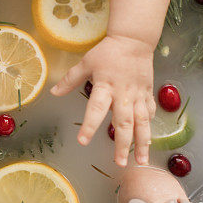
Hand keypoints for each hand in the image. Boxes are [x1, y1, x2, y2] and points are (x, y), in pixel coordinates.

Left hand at [51, 35, 155, 166]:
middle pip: (124, 122)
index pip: (96, 109)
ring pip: (142, 122)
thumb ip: (70, 80)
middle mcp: (123, 94)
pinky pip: (149, 113)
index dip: (89, 125)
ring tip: (140, 161)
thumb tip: (53, 92)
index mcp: (105, 86)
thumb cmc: (108, 52)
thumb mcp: (86, 63)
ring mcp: (138, 95)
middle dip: (122, 144)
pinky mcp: (148, 94)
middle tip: (119, 162)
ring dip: (142, 142)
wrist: (134, 40)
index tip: (83, 141)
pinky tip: (147, 141)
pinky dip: (149, 127)